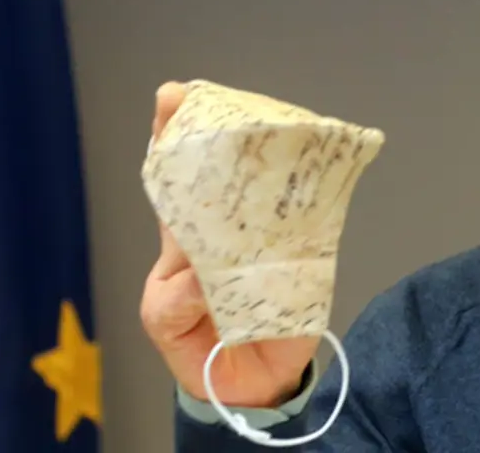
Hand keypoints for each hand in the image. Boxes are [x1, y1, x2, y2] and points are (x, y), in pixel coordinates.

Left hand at [139, 81, 319, 407]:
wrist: (252, 383)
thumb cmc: (201, 347)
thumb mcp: (167, 321)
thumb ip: (174, 298)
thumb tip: (201, 270)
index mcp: (184, 238)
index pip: (172, 178)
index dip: (169, 137)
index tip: (173, 97)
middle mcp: (223, 226)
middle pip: (217, 167)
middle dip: (213, 127)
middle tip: (211, 95)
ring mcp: (262, 235)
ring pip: (260, 185)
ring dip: (263, 152)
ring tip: (265, 119)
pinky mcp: (299, 250)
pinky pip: (303, 215)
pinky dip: (308, 189)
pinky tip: (312, 160)